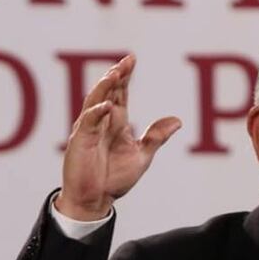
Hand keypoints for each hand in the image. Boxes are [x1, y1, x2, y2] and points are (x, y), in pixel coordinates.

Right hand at [56, 55, 181, 220]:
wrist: (96, 200)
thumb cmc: (114, 179)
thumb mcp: (141, 156)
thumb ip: (156, 137)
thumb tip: (177, 120)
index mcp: (116, 123)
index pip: (120, 94)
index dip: (125, 77)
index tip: (132, 59)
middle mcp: (101, 122)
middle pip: (108, 93)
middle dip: (116, 76)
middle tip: (126, 61)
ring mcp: (89, 130)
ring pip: (95, 102)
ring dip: (104, 88)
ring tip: (115, 74)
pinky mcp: (80, 142)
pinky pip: (88, 124)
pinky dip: (97, 114)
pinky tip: (107, 107)